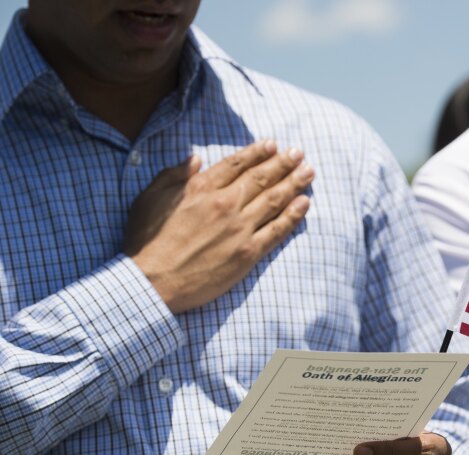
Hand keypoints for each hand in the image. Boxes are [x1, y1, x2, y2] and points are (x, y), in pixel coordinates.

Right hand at [124, 140, 313, 312]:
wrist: (152, 283)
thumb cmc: (146, 242)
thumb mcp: (149, 198)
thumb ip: (173, 175)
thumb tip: (194, 159)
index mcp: (201, 188)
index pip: (236, 164)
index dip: (257, 153)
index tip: (272, 144)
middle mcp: (224, 204)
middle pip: (261, 178)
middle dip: (283, 163)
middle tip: (299, 153)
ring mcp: (239, 229)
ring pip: (273, 200)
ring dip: (294, 183)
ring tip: (309, 172)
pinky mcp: (247, 253)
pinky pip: (276, 230)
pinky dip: (293, 215)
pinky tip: (305, 203)